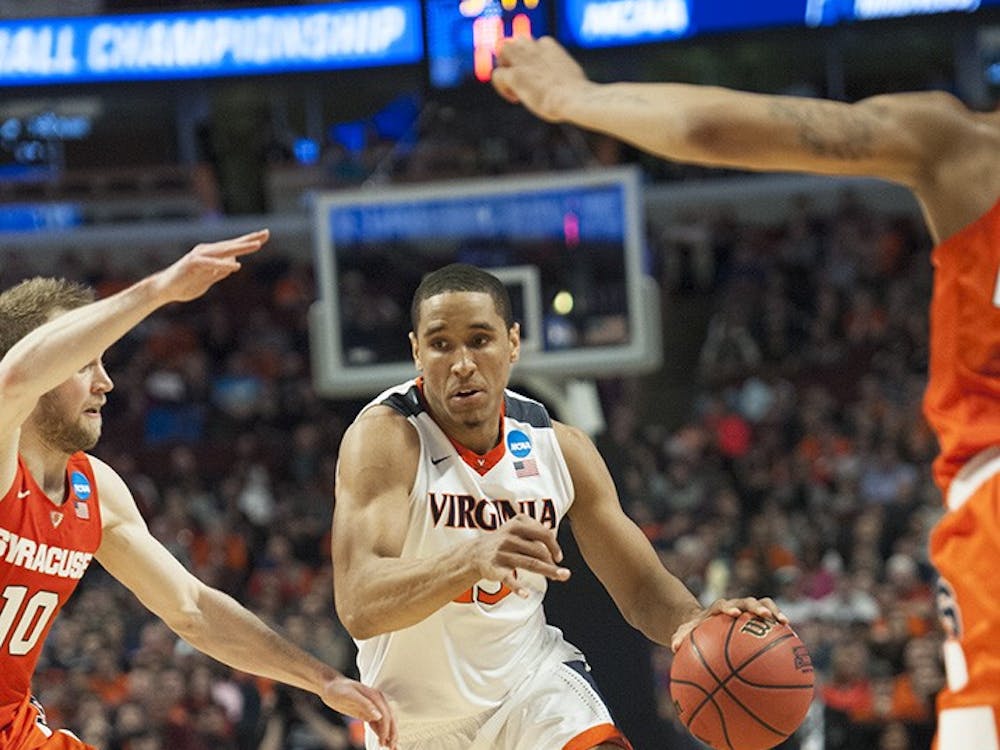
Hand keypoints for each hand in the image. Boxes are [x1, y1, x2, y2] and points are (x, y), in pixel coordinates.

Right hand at [152, 229, 268, 303]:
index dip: (249, 241)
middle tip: (266, 233)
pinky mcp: (192, 264)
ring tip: (257, 246)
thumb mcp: (208, 279)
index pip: (233, 246)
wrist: (164, 289)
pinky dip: (222, 264)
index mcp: (211, 255)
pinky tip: (236, 265)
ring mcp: (199, 256)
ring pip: (223, 250)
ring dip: (241, 248)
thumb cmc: (185, 284)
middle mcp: (206, 251)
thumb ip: (219, 271)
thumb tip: (234, 263)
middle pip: (231, 244)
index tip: (265, 235)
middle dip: (249, 239)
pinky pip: (210, 263)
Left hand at [319, 675, 397, 749]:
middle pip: (389, 719)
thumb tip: (378, 715)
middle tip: (392, 746)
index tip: (384, 740)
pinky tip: (383, 741)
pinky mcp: (367, 714)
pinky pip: (377, 725)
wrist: (330, 687)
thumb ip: (365, 704)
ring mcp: (373, 708)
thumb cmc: (339, 688)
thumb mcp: (350, 694)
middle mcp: (377, 702)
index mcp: (375, 696)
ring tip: (391, 747)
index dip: (386, 728)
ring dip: (389, 734)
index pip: (386, 715)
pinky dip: (381, 733)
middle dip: (392, 733)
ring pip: (385, 723)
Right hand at [469, 514, 570, 596]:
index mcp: (517, 525)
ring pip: (530, 563)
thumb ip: (536, 533)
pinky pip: (508, 578)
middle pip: (538, 551)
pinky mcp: (495, 569)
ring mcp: (502, 553)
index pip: (543, 534)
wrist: (475, 553)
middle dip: (553, 563)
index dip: (554, 546)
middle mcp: (509, 537)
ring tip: (559, 577)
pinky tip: (526, 595)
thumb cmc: (504, 541)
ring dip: (547, 571)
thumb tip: (556, 553)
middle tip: (564, 574)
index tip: (559, 557)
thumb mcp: (517, 528)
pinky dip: (517, 587)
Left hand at [492, 36, 591, 121]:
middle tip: (520, 78)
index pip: (535, 42)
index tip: (539, 78)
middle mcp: (535, 48)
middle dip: (514, 57)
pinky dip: (502, 88)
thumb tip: (565, 85)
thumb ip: (561, 74)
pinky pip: (497, 74)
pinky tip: (515, 99)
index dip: (533, 60)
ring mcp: (523, 61)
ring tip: (514, 84)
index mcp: (550, 46)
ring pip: (503, 49)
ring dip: (504, 65)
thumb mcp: (572, 77)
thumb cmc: (578, 94)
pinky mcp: (515, 75)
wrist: (575, 98)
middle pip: (515, 41)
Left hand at [670, 597, 786, 652]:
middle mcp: (734, 606)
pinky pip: (770, 620)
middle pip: (747, 601)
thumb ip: (680, 638)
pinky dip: (779, 627)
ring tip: (786, 624)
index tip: (734, 614)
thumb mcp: (684, 633)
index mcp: (717, 609)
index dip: (729, 607)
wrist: (703, 623)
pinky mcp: (756, 618)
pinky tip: (793, 640)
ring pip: (763, 605)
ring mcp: (747, 611)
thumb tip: (673, 647)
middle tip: (766, 616)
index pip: (723, 604)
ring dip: (774, 611)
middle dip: (756, 607)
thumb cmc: (694, 630)